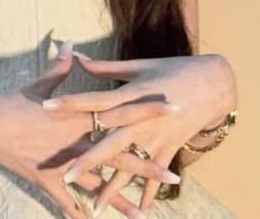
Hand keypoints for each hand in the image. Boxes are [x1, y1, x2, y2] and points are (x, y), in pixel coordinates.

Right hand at [0, 41, 181, 218]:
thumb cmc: (13, 102)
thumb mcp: (39, 83)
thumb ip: (60, 67)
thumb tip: (69, 45)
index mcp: (78, 114)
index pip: (120, 110)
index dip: (147, 109)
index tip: (173, 107)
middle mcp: (77, 141)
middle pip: (120, 156)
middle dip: (148, 167)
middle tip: (174, 178)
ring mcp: (65, 164)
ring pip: (100, 186)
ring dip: (122, 201)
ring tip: (145, 216)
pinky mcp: (49, 181)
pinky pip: (69, 204)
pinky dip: (82, 216)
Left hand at [49, 52, 235, 214]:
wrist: (213, 84)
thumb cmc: (172, 69)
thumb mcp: (139, 66)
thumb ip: (106, 67)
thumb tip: (78, 56)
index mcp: (130, 95)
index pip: (94, 100)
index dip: (70, 103)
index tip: (46, 107)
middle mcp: (141, 121)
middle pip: (109, 143)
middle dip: (87, 161)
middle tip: (65, 175)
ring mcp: (156, 138)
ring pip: (130, 167)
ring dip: (113, 188)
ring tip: (95, 208)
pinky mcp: (170, 149)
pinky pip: (155, 175)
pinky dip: (148, 194)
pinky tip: (138, 212)